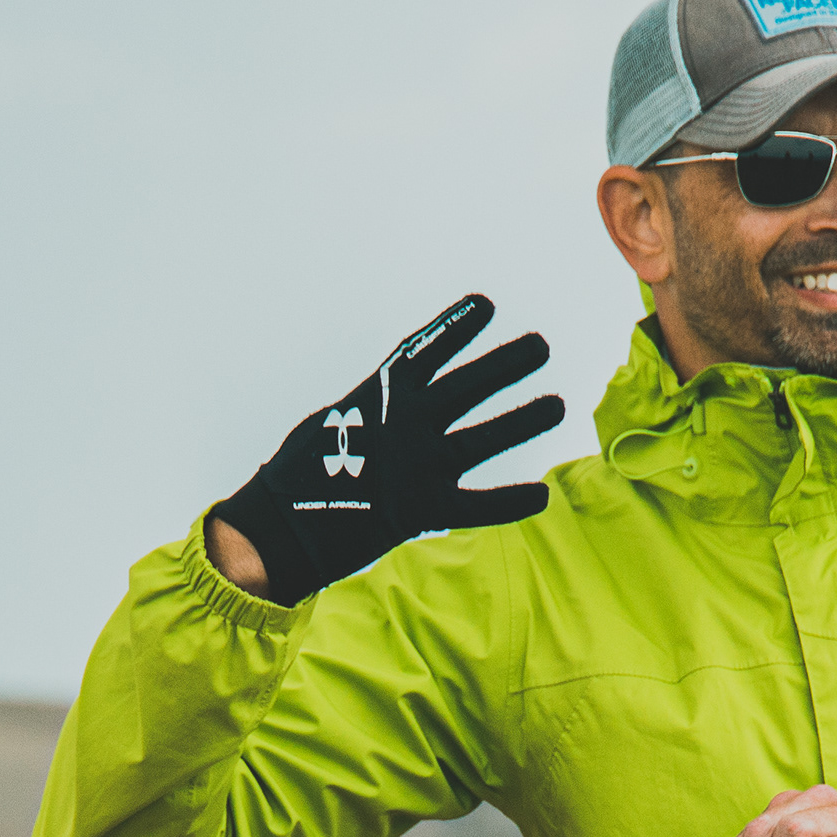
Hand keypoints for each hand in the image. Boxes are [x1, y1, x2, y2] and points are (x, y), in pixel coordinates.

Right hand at [208, 293, 562, 603]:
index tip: (486, 305)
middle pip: (468, 386)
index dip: (456, 326)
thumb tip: (394, 405)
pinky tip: (542, 496)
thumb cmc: (296, 478)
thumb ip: (370, 413)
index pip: (424, 351)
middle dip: (506, 363)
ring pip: (484, 437)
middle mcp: (405, 425)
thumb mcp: (329, 426)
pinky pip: (478, 506)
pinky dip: (510, 502)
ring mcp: (418, 467)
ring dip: (523, 419)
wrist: (279, 530)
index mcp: (378, 399)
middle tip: (540, 346)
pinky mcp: (424, 511)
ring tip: (557, 404)